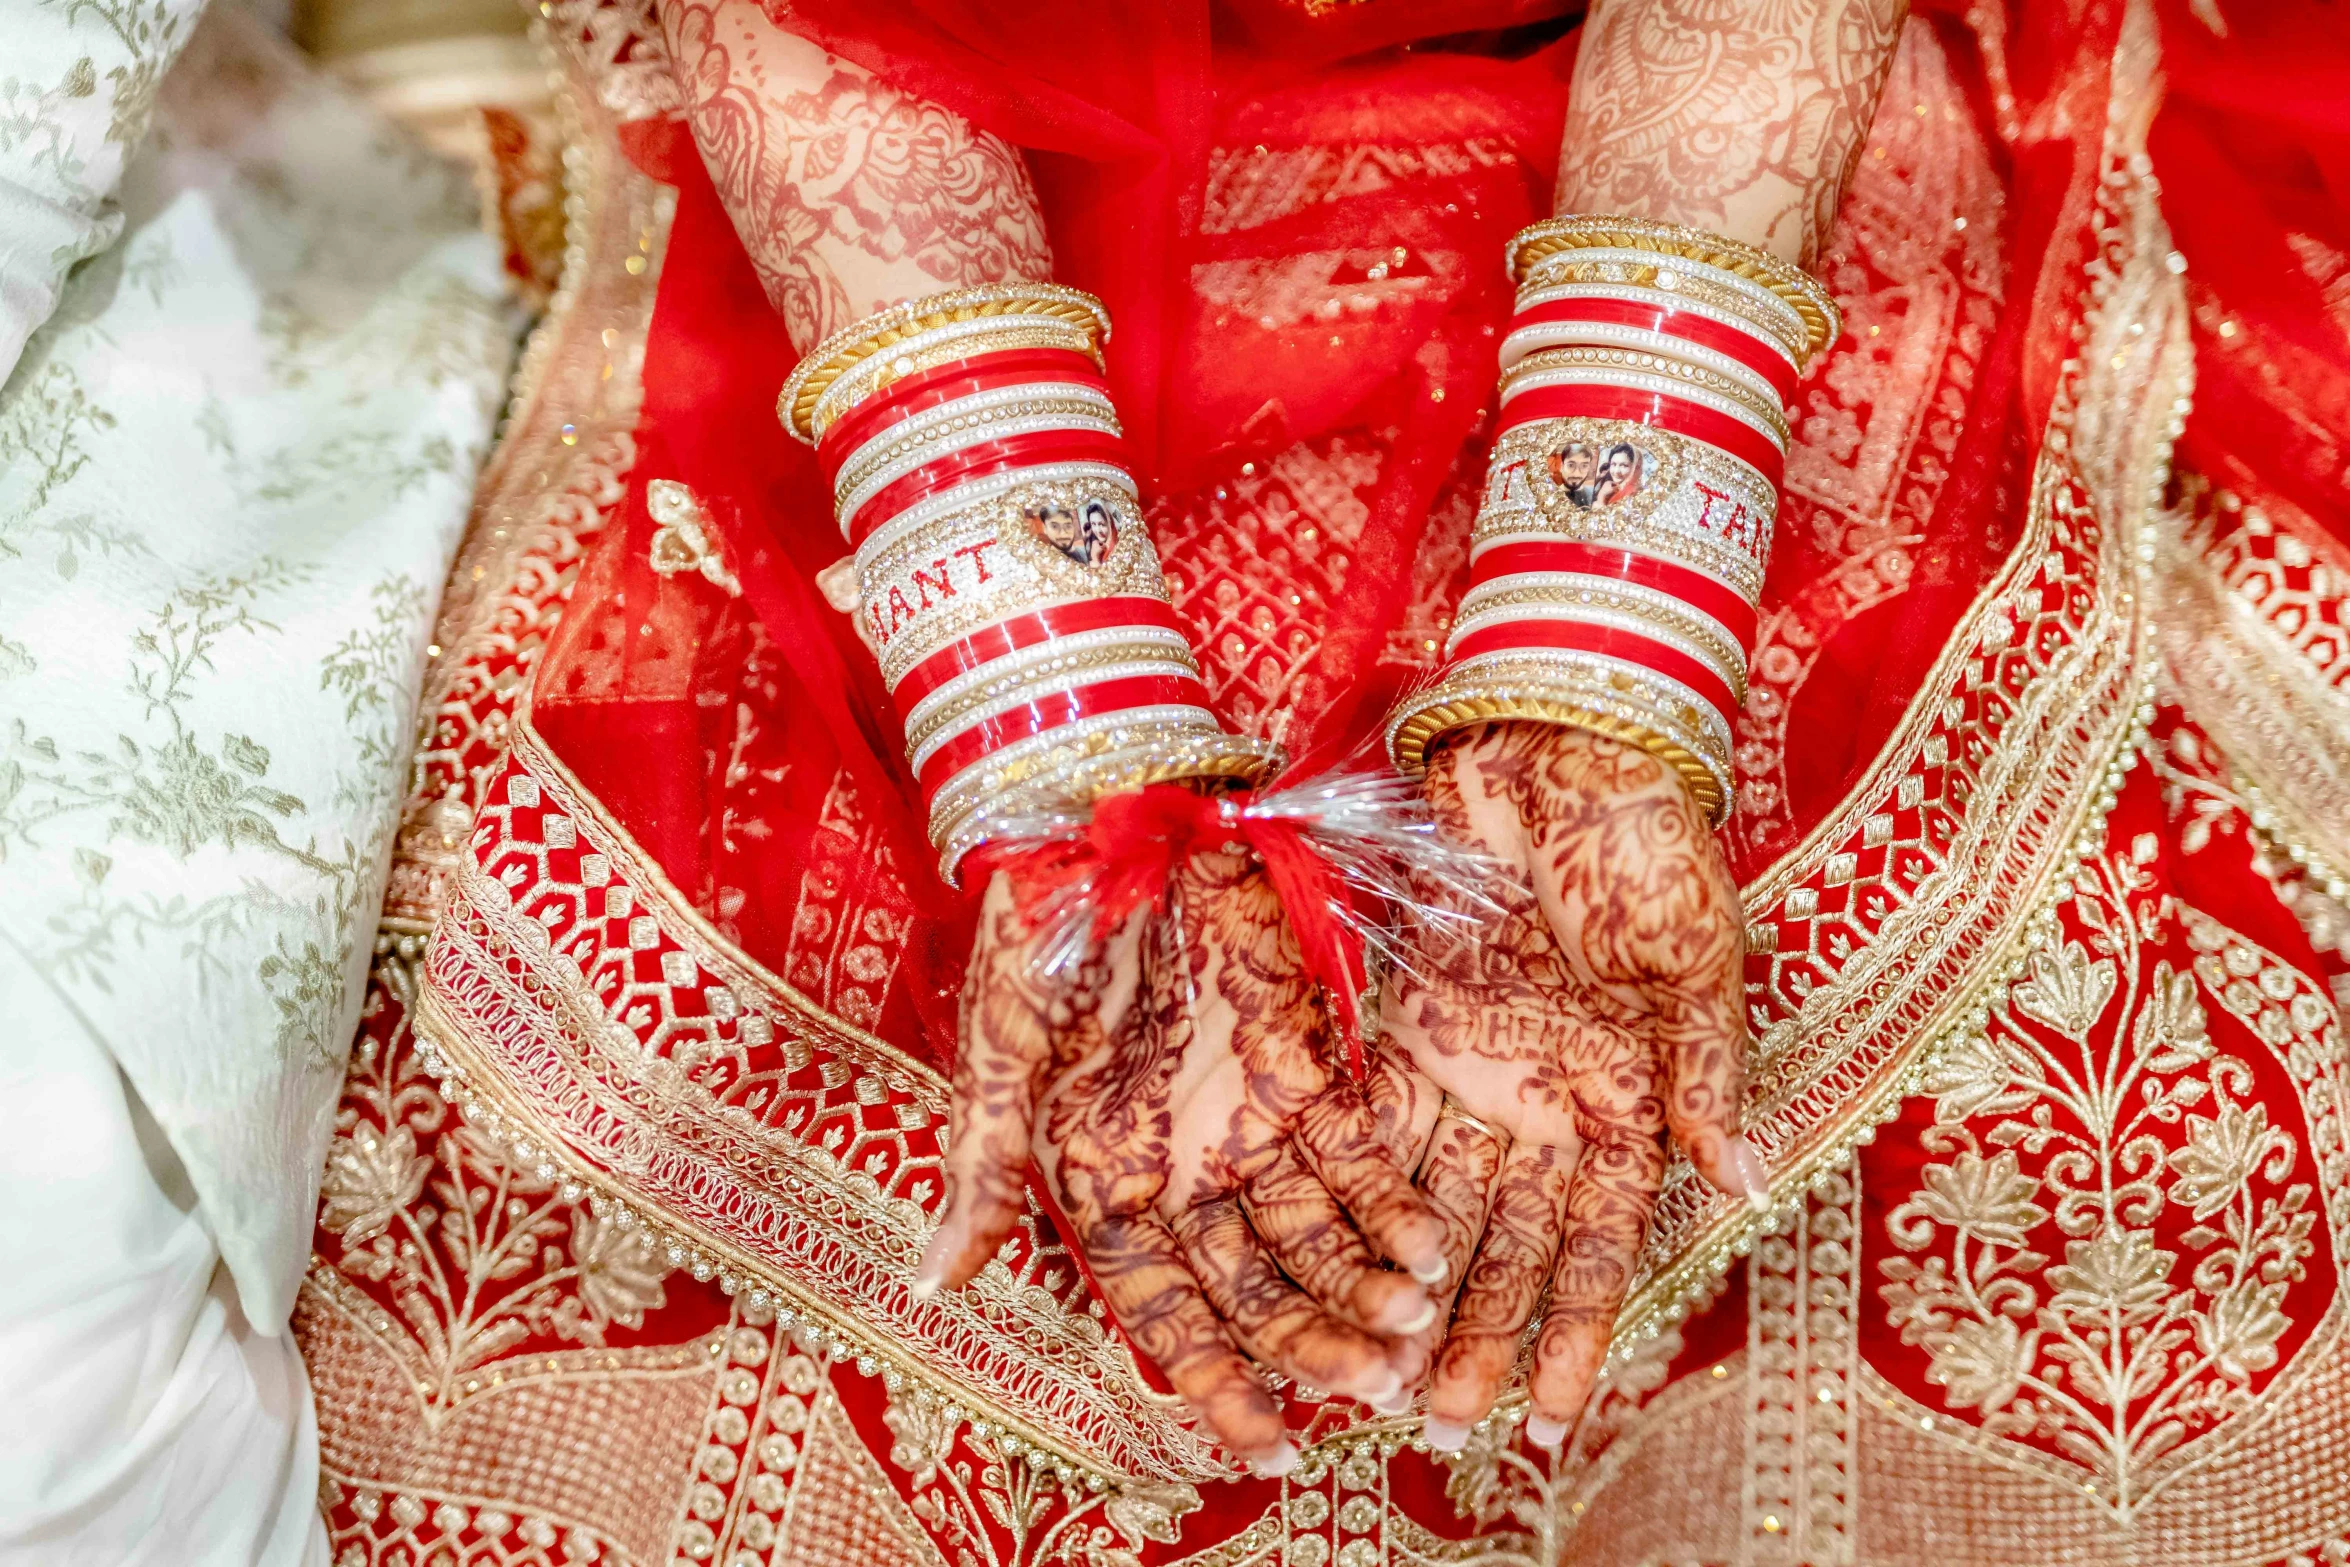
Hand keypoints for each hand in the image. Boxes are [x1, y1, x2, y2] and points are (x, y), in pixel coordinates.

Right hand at [918, 851, 1448, 1469]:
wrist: (1108, 815)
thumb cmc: (1033, 936)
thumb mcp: (999, 1054)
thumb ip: (981, 1167)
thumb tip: (928, 1287)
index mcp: (1100, 1178)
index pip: (1161, 1307)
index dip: (1209, 1376)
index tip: (1261, 1441)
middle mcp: (1181, 1165)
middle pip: (1254, 1283)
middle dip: (1311, 1342)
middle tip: (1372, 1393)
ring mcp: (1246, 1117)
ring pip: (1317, 1232)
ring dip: (1365, 1287)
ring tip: (1414, 1341)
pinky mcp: (1303, 1061)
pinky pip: (1356, 1151)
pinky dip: (1392, 1201)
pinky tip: (1430, 1251)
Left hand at [1375, 721, 1766, 1450]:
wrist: (1558, 746)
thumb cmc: (1647, 844)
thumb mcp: (1696, 958)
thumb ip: (1706, 1068)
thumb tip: (1743, 1177)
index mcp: (1626, 1097)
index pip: (1598, 1241)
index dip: (1575, 1327)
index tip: (1554, 1417)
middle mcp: (1544, 1101)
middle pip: (1506, 1244)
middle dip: (1480, 1337)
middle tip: (1445, 1429)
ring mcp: (1473, 1068)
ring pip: (1437, 1206)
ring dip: (1415, 1291)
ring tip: (1382, 1377)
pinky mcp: (1406, 1025)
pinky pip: (1380, 1129)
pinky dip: (1362, 1198)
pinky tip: (1338, 1264)